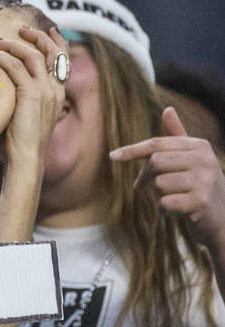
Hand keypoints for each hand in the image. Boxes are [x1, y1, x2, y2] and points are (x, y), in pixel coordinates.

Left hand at [0, 25, 66, 186]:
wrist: (26, 160)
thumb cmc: (21, 146)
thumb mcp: (26, 118)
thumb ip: (22, 102)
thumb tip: (2, 92)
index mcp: (58, 95)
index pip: (63, 61)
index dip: (58, 43)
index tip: (50, 29)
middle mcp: (55, 89)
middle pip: (52, 52)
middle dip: (37, 36)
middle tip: (21, 29)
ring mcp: (44, 90)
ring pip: (32, 55)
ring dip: (13, 44)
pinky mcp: (31, 93)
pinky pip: (15, 66)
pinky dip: (1, 57)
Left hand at [116, 107, 224, 253]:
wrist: (222, 217)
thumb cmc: (199, 185)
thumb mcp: (191, 158)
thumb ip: (177, 136)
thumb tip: (167, 109)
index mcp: (199, 146)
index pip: (158, 144)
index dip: (133, 150)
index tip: (112, 156)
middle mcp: (204, 160)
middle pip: (155, 162)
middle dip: (145, 177)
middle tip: (142, 186)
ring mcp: (204, 181)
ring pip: (159, 184)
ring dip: (158, 196)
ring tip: (173, 199)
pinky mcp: (200, 202)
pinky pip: (164, 204)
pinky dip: (164, 211)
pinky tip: (177, 212)